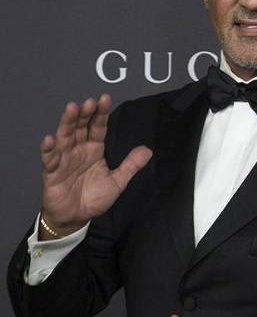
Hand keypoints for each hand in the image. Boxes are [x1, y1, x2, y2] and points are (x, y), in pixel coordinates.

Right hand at [40, 94, 151, 234]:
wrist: (75, 217)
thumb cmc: (93, 198)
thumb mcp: (117, 181)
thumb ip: (131, 165)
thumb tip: (147, 150)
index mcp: (94, 149)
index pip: (98, 127)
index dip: (101, 114)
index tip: (105, 99)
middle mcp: (78, 150)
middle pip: (80, 127)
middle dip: (84, 113)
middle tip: (90, 102)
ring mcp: (64, 159)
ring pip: (65, 137)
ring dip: (68, 123)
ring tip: (72, 109)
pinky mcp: (52, 172)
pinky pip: (49, 159)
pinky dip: (49, 149)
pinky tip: (50, 139)